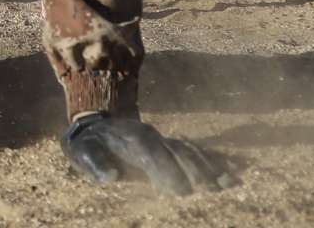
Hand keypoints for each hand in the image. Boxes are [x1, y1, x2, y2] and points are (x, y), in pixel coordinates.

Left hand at [61, 112, 235, 194]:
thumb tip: (110, 176)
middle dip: (196, 171)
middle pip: (178, 152)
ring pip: (190, 151)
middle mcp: (152, 136)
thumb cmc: (88, 143)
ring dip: (209, 167)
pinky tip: (229, 173)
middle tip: (213, 191)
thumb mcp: (83, 151)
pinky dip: (212, 162)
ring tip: (230, 184)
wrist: (94, 121)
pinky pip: (194, 151)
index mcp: (132, 140)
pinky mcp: (168, 144)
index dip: (168, 171)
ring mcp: (162, 138)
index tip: (182, 191)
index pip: (154, 155)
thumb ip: (96, 163)